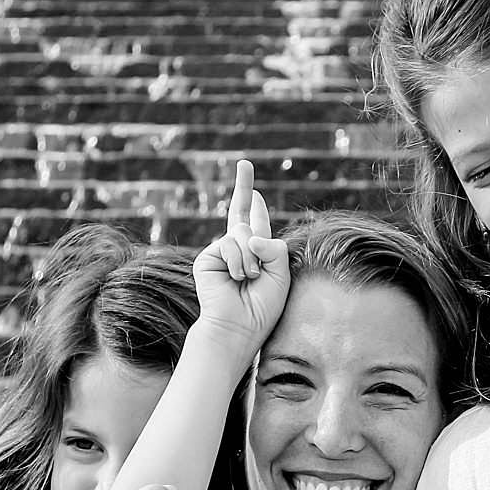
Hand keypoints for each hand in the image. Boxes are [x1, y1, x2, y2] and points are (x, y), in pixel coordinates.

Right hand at [193, 159, 291, 355]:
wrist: (239, 327)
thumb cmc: (262, 307)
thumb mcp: (281, 275)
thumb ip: (274, 248)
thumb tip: (248, 233)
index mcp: (257, 251)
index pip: (255, 220)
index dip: (254, 201)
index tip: (249, 179)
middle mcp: (237, 247)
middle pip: (240, 210)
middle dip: (244, 184)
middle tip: (245, 163)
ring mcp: (221, 251)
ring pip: (245, 234)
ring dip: (253, 260)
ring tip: (249, 280)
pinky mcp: (208, 256)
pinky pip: (231, 244)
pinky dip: (240, 263)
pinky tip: (236, 280)